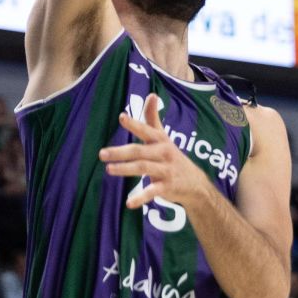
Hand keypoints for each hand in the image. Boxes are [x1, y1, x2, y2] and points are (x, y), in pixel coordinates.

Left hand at [100, 93, 213, 210]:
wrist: (195, 184)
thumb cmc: (173, 157)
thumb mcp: (164, 137)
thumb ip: (154, 118)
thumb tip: (151, 94)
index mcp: (160, 140)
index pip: (146, 130)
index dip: (134, 124)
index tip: (122, 117)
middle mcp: (163, 153)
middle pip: (140, 151)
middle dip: (121, 152)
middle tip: (102, 153)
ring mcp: (166, 170)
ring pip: (144, 168)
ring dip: (126, 169)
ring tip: (109, 169)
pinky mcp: (167, 186)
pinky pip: (152, 191)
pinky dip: (141, 197)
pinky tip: (129, 203)